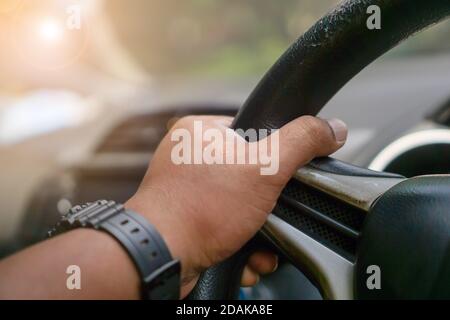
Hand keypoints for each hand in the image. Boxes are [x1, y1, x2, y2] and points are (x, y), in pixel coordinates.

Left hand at [125, 115, 346, 297]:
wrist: (161, 258)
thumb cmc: (201, 209)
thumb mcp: (264, 168)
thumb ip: (301, 143)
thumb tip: (332, 128)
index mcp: (200, 131)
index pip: (251, 132)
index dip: (274, 157)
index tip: (282, 177)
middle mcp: (187, 157)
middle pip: (249, 175)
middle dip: (268, 205)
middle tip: (269, 215)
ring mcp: (184, 190)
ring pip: (238, 205)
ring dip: (258, 230)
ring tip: (259, 246)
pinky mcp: (185, 218)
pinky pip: (223, 223)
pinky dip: (239, 241)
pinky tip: (245, 256)